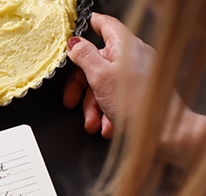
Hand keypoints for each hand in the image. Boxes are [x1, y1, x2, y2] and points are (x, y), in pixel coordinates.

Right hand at [63, 13, 157, 137]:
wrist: (162, 129)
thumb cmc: (138, 103)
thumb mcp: (101, 77)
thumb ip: (85, 57)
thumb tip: (73, 43)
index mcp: (124, 46)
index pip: (104, 25)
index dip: (88, 26)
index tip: (74, 35)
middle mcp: (132, 56)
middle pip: (96, 63)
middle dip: (83, 88)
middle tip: (73, 103)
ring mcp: (137, 73)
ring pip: (103, 84)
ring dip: (94, 106)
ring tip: (94, 123)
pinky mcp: (139, 90)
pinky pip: (115, 96)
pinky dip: (107, 111)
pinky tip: (107, 124)